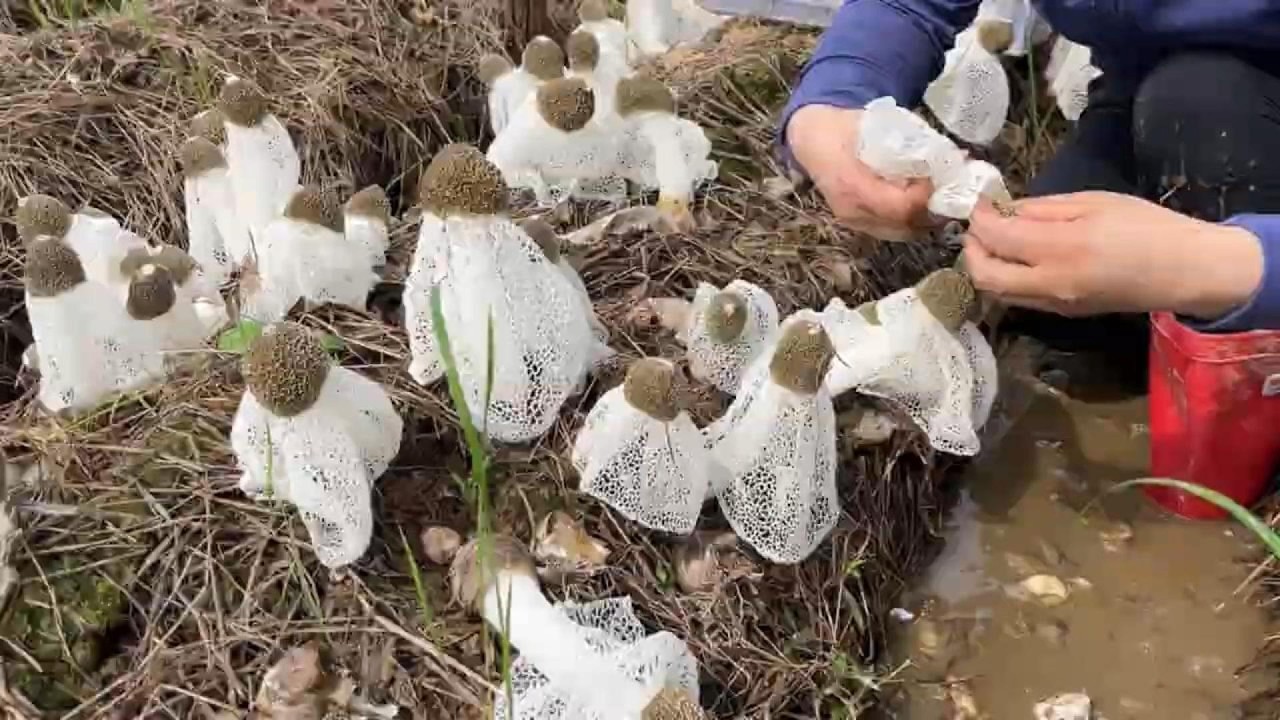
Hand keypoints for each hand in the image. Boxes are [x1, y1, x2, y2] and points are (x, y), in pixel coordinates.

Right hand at [786, 104, 933, 240]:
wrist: (811, 139)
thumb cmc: (844, 127)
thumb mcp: (877, 126)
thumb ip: (909, 143)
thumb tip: (950, 156)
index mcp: (853, 185)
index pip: (901, 207)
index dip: (926, 196)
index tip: (940, 177)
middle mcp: (852, 210)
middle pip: (904, 225)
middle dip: (932, 209)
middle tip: (947, 188)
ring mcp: (852, 221)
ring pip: (901, 232)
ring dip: (924, 218)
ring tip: (937, 196)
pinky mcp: (856, 225)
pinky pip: (891, 231)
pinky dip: (911, 220)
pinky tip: (920, 203)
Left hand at [963, 191, 1262, 318]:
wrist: (1185, 272)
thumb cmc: (1146, 227)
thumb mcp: (1093, 203)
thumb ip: (1043, 209)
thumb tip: (1006, 210)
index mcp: (1061, 250)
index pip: (998, 238)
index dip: (980, 219)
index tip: (980, 203)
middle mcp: (1051, 284)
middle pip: (985, 276)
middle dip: (971, 249)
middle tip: (978, 225)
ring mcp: (1055, 305)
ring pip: (998, 293)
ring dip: (984, 266)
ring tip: (993, 240)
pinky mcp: (1063, 315)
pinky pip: (1019, 298)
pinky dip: (1006, 278)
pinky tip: (1016, 258)